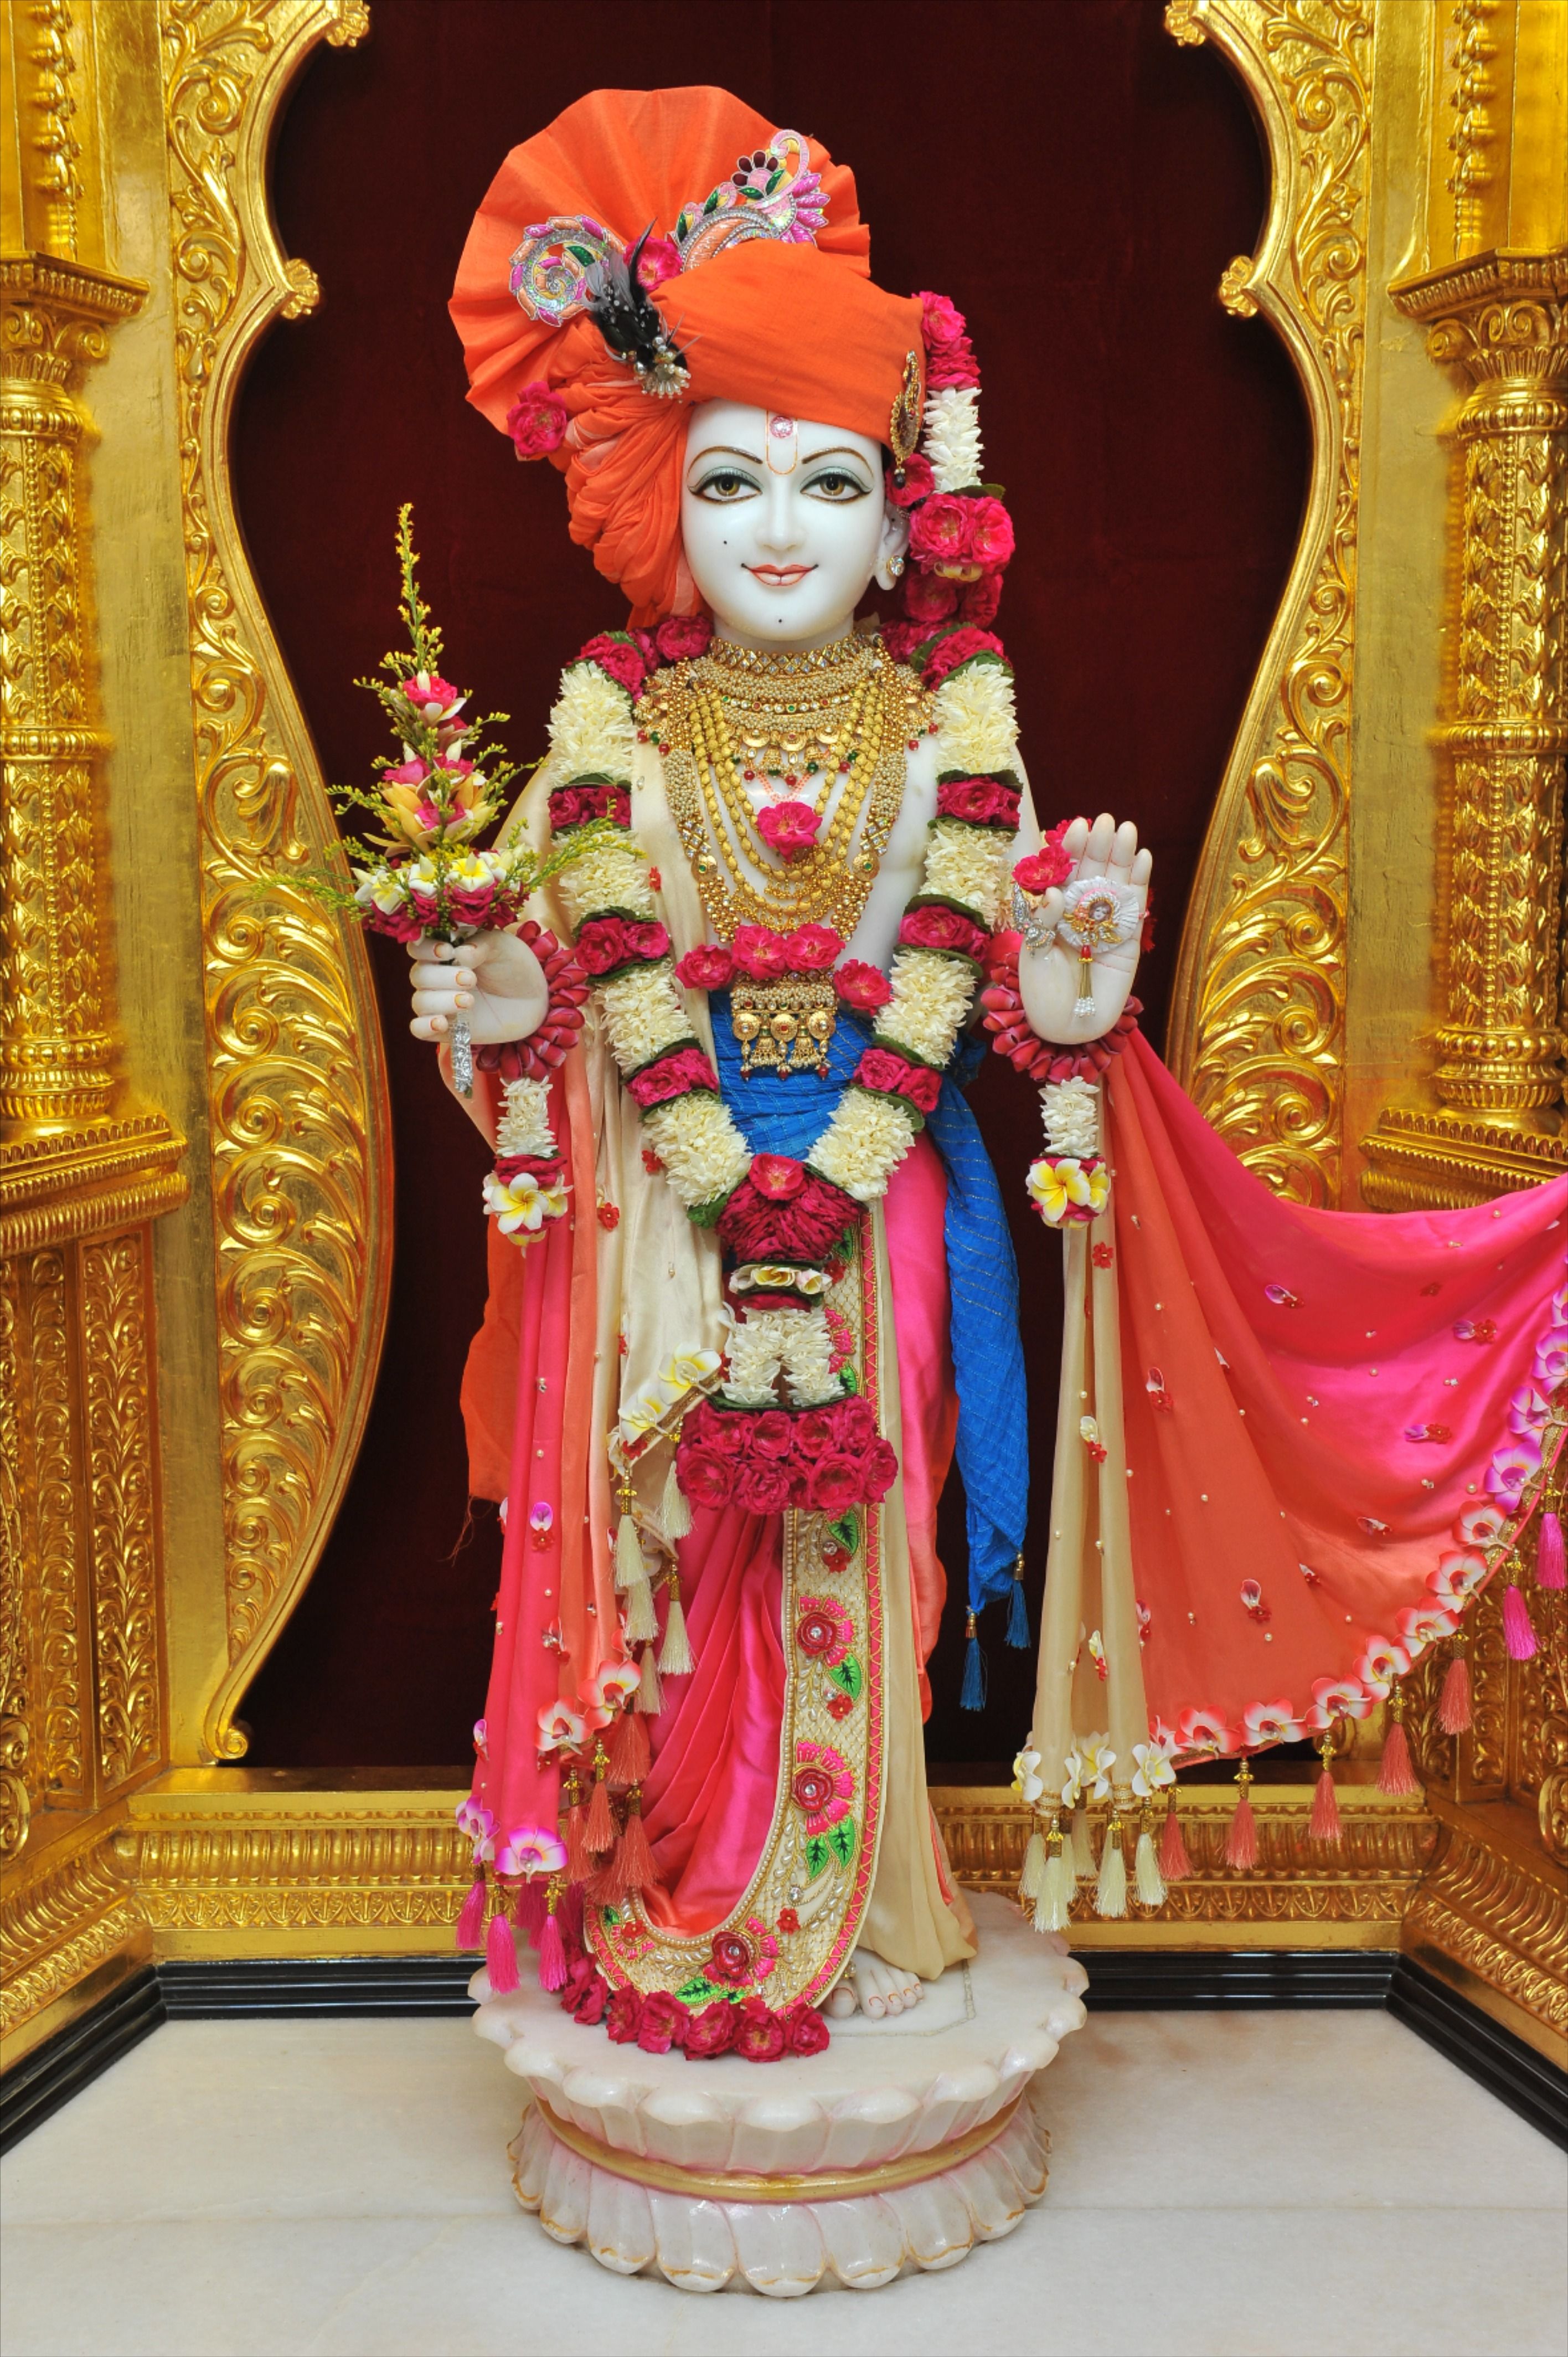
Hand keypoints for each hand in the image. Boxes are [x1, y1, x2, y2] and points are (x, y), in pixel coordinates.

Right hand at [406, 931, 548, 1046]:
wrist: (535, 999)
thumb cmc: (514, 966)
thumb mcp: (502, 947)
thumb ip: (481, 945)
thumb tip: (460, 953)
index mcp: (444, 952)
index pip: (418, 948)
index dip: (426, 949)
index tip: (447, 952)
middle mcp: (436, 977)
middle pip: (419, 975)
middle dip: (442, 977)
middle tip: (471, 979)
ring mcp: (439, 1003)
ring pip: (420, 1002)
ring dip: (440, 1001)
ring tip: (469, 1001)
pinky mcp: (446, 1028)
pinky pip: (419, 1029)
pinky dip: (424, 1026)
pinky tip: (442, 1023)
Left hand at [1017, 813, 1151, 1046]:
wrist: (1068, 1027)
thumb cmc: (1042, 994)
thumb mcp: (1034, 955)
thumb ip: (1043, 922)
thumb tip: (1055, 892)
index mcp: (1053, 911)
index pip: (1063, 872)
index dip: (1070, 849)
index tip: (1076, 826)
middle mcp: (1080, 912)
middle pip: (1092, 871)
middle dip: (1099, 845)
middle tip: (1106, 820)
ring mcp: (1105, 923)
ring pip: (1115, 882)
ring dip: (1122, 855)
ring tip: (1127, 830)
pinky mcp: (1128, 938)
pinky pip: (1134, 906)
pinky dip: (1139, 882)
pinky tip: (1143, 857)